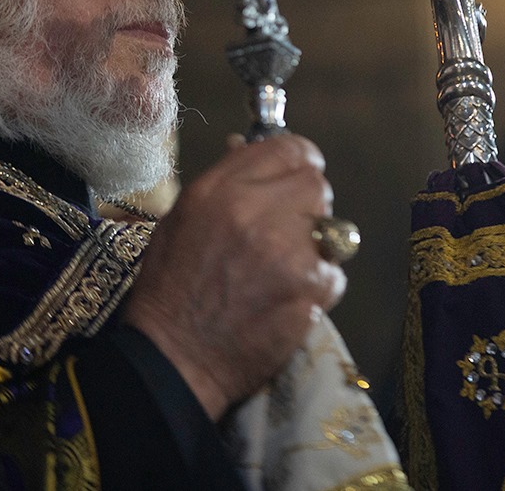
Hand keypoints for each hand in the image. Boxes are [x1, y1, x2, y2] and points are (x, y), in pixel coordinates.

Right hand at [120, 133, 344, 419]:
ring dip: (316, 243)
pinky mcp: (311, 291)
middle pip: (317, 185)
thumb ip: (222, 180)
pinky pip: (334, 272)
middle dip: (307, 202)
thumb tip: (248, 147)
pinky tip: (288, 296)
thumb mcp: (182, 217)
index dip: (298, 160)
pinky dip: (318, 284)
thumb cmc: (170, 286)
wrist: (175, 357)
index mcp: (222, 192)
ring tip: (285, 266)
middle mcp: (258, 214)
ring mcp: (290, 253)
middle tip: (289, 226)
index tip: (295, 175)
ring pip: (333, 229)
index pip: (288, 149)